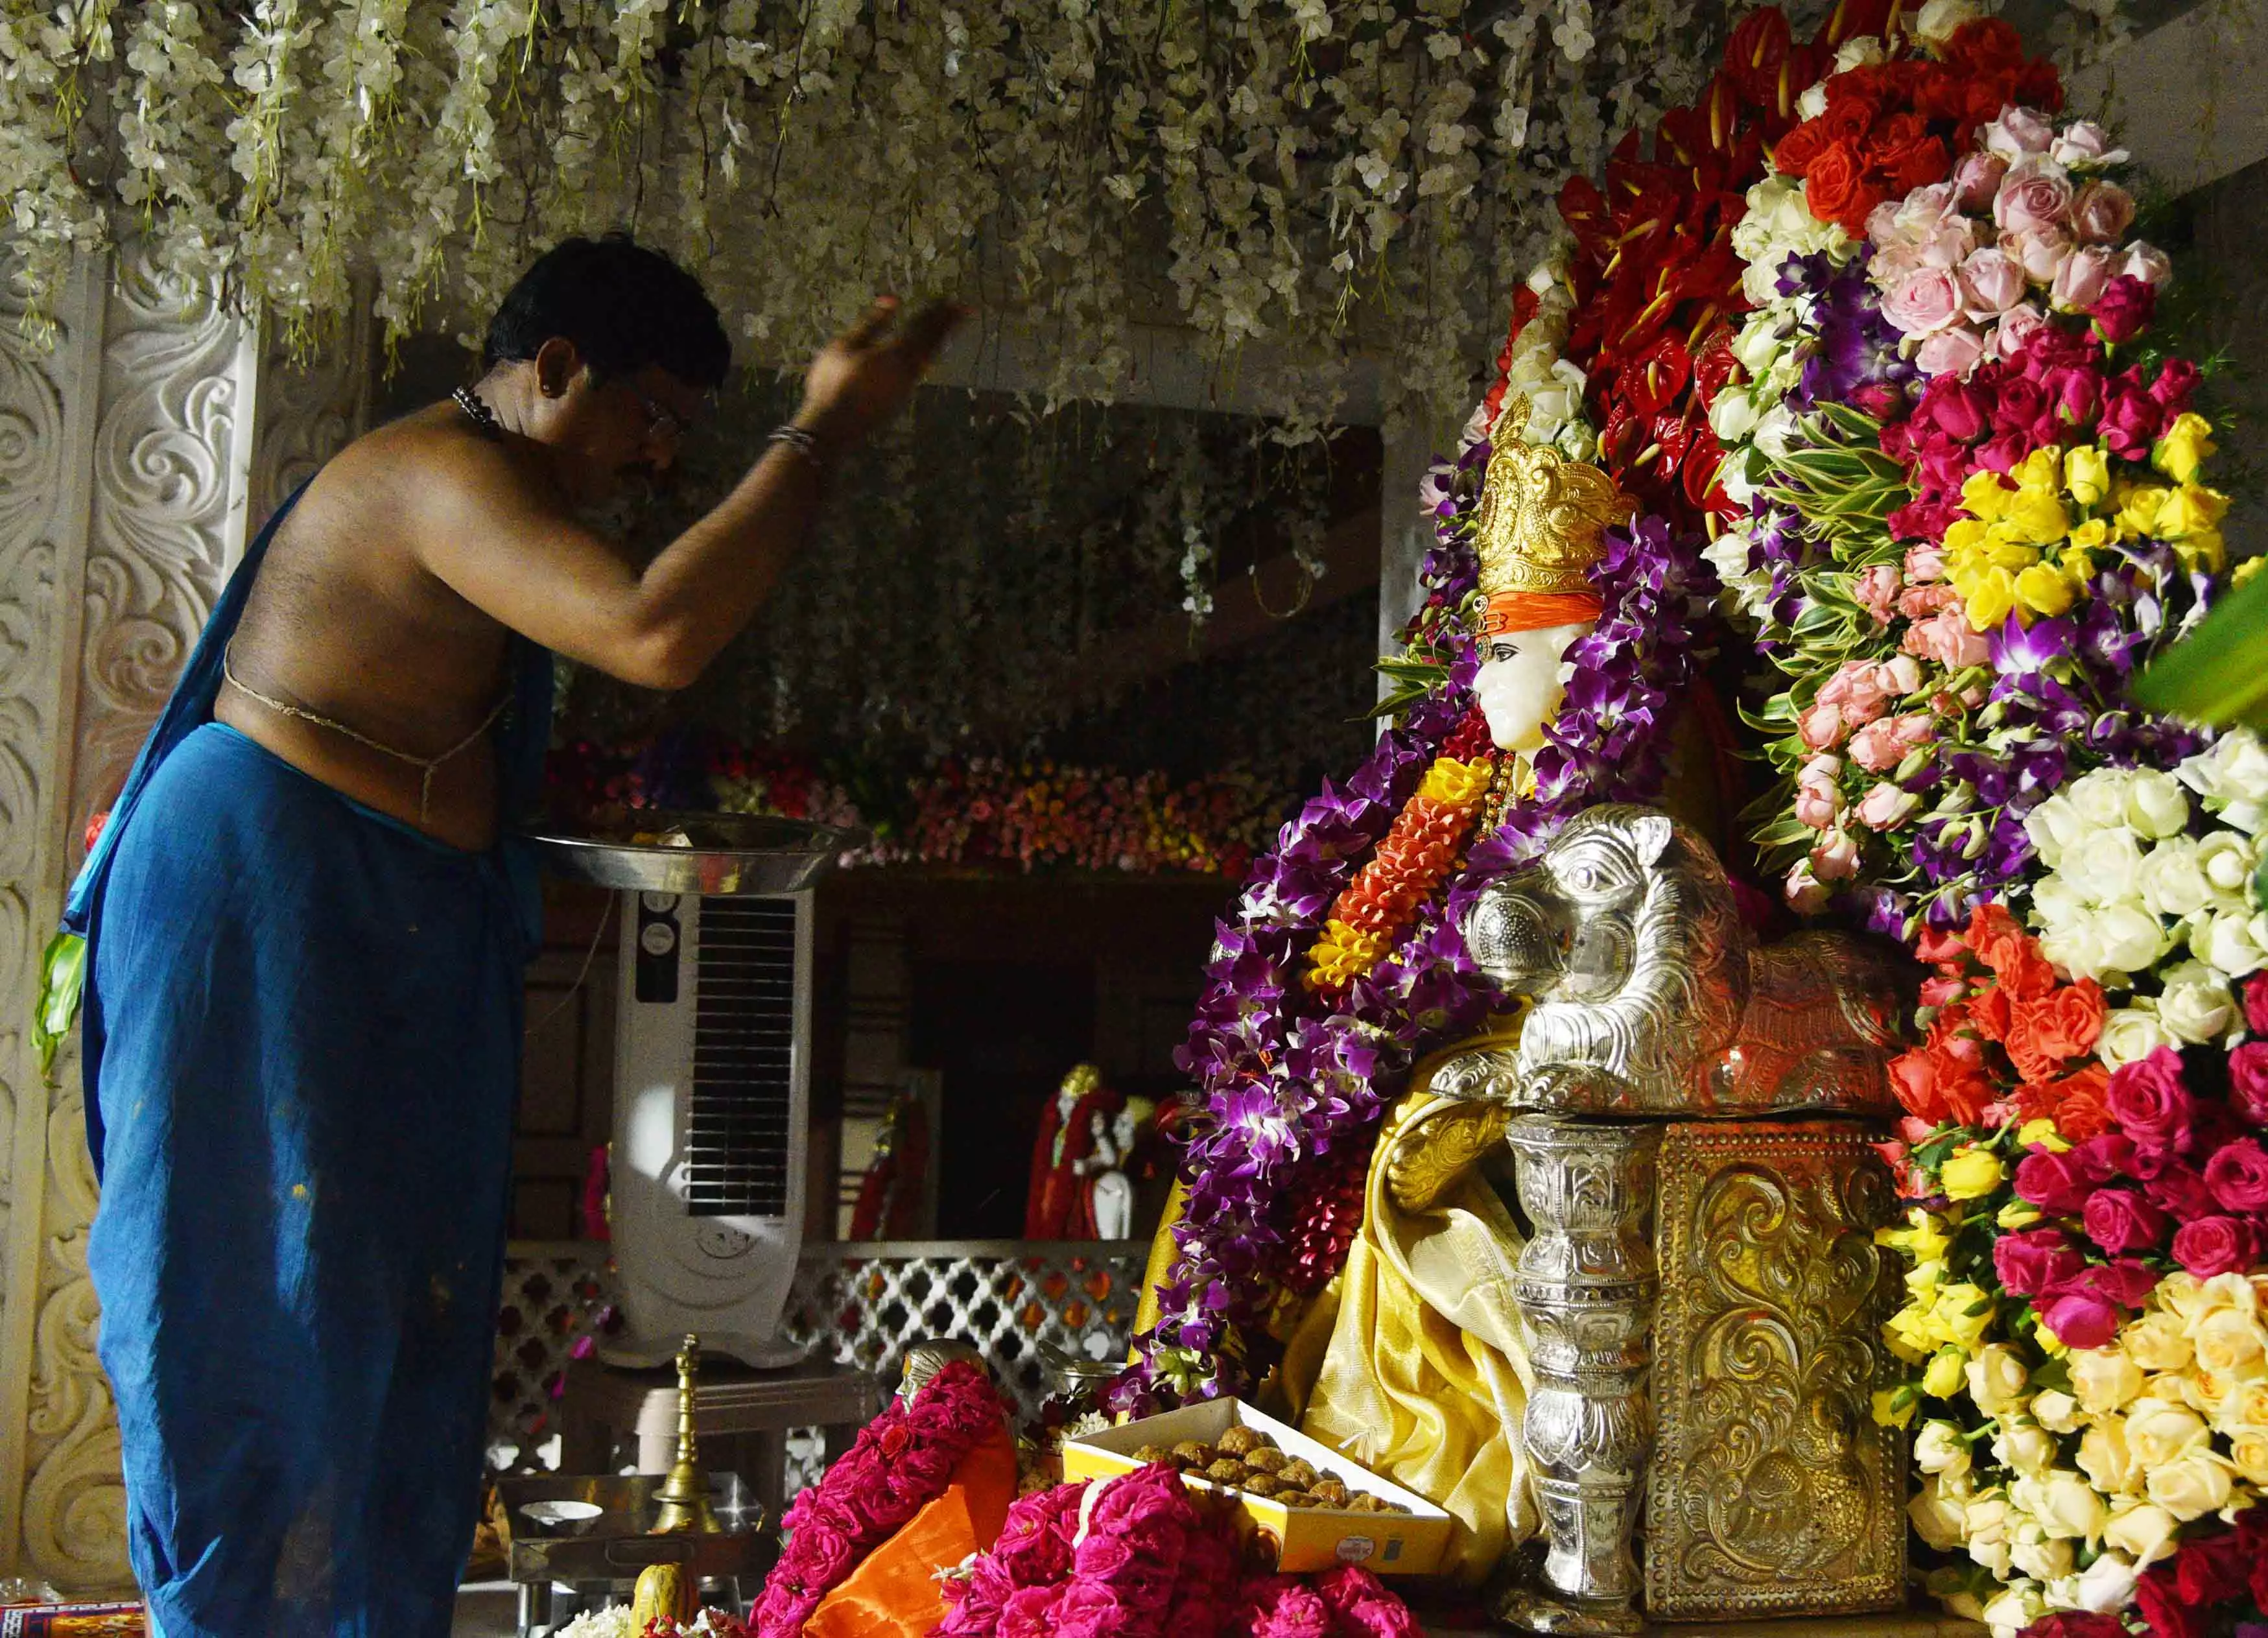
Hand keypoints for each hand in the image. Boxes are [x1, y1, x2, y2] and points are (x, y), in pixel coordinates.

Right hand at [795, 296, 964, 451]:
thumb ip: (873, 322)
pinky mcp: (900, 400)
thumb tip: (893, 300)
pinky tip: (924, 356)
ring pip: (929, 358)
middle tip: (966, 311)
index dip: (939, 312)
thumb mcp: (847, 345)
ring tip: (948, 330)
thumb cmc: (834, 381)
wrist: (834, 426)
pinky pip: (920, 371)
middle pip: (934, 342)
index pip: (924, 326)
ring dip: (939, 341)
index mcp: (897, 353)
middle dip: (948, 324)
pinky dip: (927, 357)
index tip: (954, 300)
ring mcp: (907, 388)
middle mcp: (909, 370)